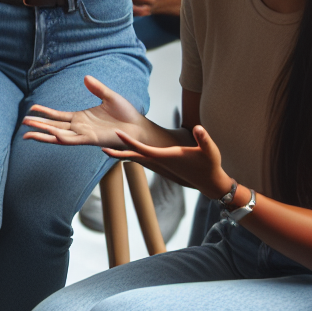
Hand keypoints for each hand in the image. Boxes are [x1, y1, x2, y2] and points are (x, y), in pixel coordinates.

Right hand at [22, 75, 146, 149]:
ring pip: (58, 136)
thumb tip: (85, 77)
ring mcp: (84, 135)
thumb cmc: (126, 115)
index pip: (57, 116)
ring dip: (44, 134)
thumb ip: (97, 88)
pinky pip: (73, 140)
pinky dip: (61, 138)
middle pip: (53, 127)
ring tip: (28, 133)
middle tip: (23, 124)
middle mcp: (79, 128)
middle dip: (38, 126)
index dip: (44, 113)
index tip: (31, 109)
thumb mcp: (109, 96)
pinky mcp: (91, 139)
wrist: (139, 127)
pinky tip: (52, 134)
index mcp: (81, 118)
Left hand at [104, 124, 232, 200]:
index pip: (143, 148)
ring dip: (124, 153)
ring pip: (138, 157)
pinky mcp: (164, 164)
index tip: (117, 133)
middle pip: (135, 156)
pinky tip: (127, 151)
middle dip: (119, 153)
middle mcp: (160, 161)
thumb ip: (204, 139)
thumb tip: (199, 128)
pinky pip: (144, 158)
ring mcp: (161, 164)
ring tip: (107, 149)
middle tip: (101, 148)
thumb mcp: (210, 150)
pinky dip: (134, 154)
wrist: (211, 182)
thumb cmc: (210, 164)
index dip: (130, 141)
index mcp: (166, 156)